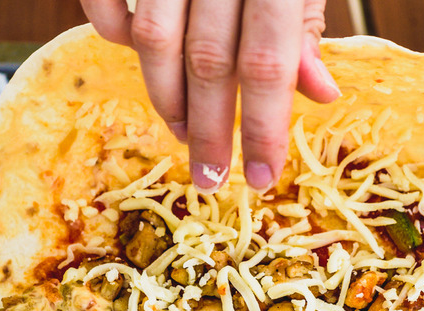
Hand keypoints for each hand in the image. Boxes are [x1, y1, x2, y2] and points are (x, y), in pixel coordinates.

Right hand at [80, 0, 340, 191]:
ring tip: (183, 135)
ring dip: (166, 99)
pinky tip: (140, 63)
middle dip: (210, 132)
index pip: (267, 64)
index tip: (260, 179)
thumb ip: (305, 23)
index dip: (262, 128)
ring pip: (153, 41)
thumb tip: (318, 95)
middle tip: (212, 180)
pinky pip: (105, 1)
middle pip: (207, 63)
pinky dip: (113, 34)